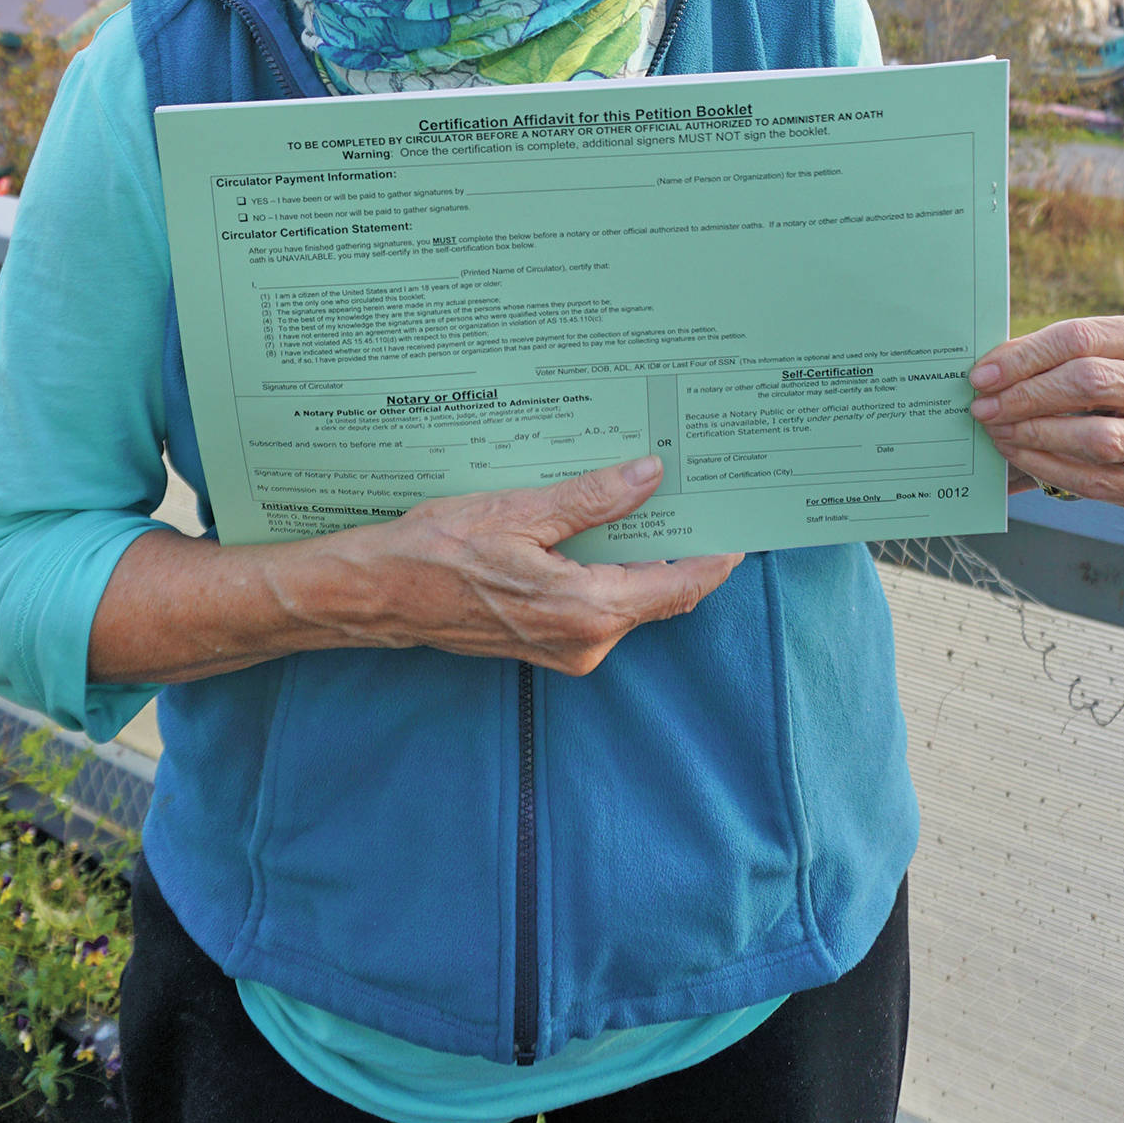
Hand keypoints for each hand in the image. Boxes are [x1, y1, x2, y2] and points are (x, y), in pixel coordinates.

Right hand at [297, 454, 743, 674]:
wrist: (380, 596)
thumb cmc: (439, 552)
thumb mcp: (519, 511)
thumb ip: (591, 498)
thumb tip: (650, 475)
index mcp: (588, 609)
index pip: (679, 585)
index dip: (717, 554)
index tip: (743, 519)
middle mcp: (587, 640)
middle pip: (661, 592)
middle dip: (685, 546)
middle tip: (704, 492)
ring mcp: (568, 648)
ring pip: (631, 597)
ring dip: (647, 554)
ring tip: (659, 497)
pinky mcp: (548, 642)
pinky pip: (602, 604)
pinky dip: (615, 568)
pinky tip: (608, 527)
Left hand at [968, 311, 1123, 507]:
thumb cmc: (1116, 373)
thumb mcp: (1099, 349)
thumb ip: (1054, 353)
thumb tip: (987, 373)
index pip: (1081, 338)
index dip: (1024, 357)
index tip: (981, 375)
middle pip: (1090, 383)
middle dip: (1026, 396)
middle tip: (983, 407)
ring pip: (1097, 438)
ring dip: (1035, 435)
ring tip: (998, 431)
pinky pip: (1099, 480)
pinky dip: (1050, 468)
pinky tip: (1020, 455)